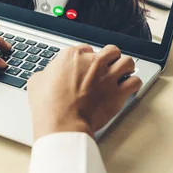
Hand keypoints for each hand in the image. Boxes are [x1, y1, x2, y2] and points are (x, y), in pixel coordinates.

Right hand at [27, 44, 141, 140]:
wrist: (62, 123)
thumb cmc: (48, 105)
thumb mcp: (37, 82)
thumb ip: (48, 73)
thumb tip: (48, 75)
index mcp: (72, 55)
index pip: (86, 48)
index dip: (87, 58)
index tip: (86, 66)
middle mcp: (92, 62)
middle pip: (111, 50)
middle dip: (110, 58)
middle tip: (107, 67)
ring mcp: (107, 76)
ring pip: (127, 61)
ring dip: (125, 67)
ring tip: (122, 74)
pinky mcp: (118, 92)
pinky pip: (135, 82)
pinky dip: (132, 84)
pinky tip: (127, 88)